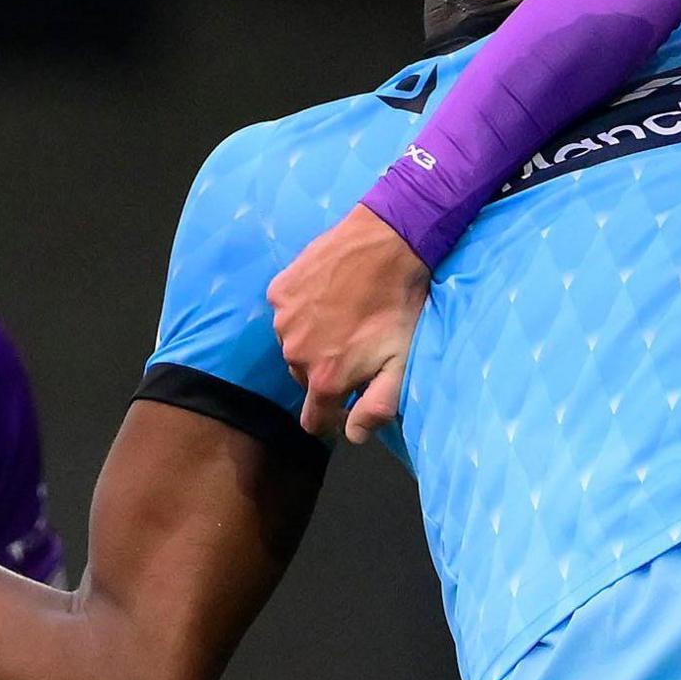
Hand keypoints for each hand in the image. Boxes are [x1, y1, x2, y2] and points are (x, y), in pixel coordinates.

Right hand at [267, 207, 429, 445]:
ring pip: (294, 345)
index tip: (348, 402)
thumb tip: (353, 436)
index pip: (314, 419)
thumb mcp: (401, 363)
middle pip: (305, 379)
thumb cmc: (400, 307)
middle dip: (326, 371)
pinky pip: (287, 313)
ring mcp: (283, 320)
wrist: (387, 243)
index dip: (332, 416)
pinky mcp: (280, 290)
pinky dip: (304, 310)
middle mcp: (295, 353)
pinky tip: (330, 295)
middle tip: (356, 346)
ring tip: (345, 317)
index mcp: (325, 378)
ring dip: (314, 339)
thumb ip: (376, 406)